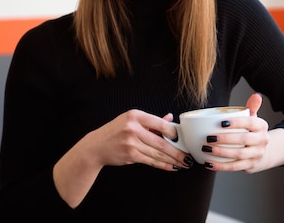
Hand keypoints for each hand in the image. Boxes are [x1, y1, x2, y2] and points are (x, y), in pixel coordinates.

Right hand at [53, 109, 189, 207]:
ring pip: (157, 153)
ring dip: (172, 160)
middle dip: (177, 151)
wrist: (96, 146)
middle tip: (188, 157)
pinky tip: (171, 167)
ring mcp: (131, 142)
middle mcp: (133, 128)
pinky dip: (162, 165)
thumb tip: (170, 118)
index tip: (183, 139)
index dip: (174, 133)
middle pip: (161, 142)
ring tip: (183, 164)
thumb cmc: (115, 131)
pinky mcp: (130, 155)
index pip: (161, 124)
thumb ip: (152, 121)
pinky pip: (150, 161)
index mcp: (136, 115)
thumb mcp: (131, 120)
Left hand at [201, 93, 270, 172]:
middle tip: (209, 137)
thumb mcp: (253, 118)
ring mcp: (257, 155)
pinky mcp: (250, 166)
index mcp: (262, 126)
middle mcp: (262, 141)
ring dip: (221, 153)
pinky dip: (221, 166)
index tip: (221, 122)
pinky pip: (234, 167)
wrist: (262, 151)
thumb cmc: (251, 131)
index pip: (250, 123)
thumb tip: (256, 94)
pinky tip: (208, 163)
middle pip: (244, 140)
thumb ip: (252, 107)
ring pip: (239, 155)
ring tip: (206, 148)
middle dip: (225, 139)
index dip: (236, 122)